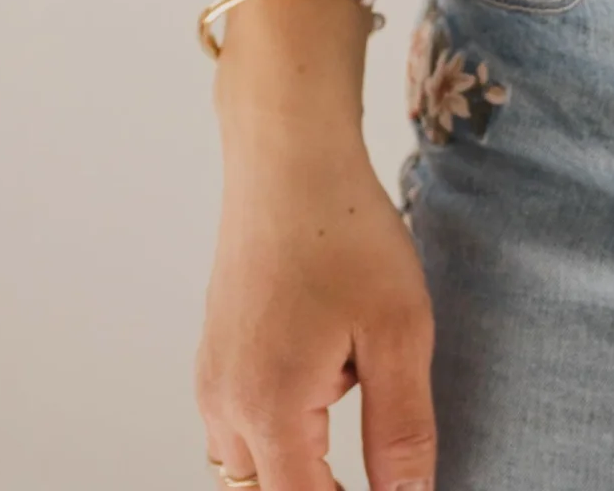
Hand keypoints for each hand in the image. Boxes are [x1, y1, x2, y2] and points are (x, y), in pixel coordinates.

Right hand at [197, 124, 438, 490]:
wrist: (288, 155)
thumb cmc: (344, 230)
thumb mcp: (398, 330)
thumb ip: (401, 428)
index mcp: (268, 408)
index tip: (390, 489)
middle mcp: (224, 404)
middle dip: (319, 488)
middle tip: (376, 462)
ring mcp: (212, 377)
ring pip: (248, 465)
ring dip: (298, 460)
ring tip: (355, 392)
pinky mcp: (216, 350)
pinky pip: (239, 422)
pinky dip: (282, 424)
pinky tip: (329, 364)